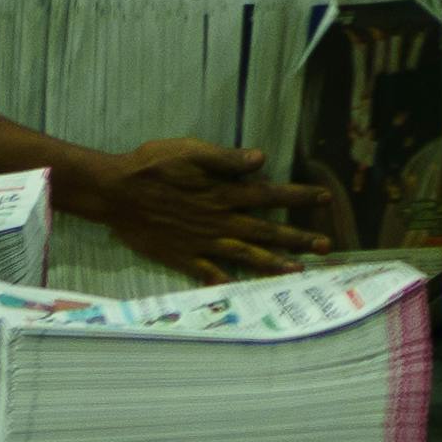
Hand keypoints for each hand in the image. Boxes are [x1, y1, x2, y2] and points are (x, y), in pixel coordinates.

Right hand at [65, 138, 335, 283]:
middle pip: (265, 230)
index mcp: (224, 193)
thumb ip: (226, 158)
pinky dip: (226, 282)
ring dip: (274, 263)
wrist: (115, 192)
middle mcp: (218, 221)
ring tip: (299, 271)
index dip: (299, 197)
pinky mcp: (182, 256)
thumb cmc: (154, 164)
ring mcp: (201, 242)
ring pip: (245, 255)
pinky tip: (243, 290)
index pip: (270, 195)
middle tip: (326, 246)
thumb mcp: (191, 151)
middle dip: (298, 237)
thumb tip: (261, 159)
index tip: (326, 199)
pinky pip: (209, 273)